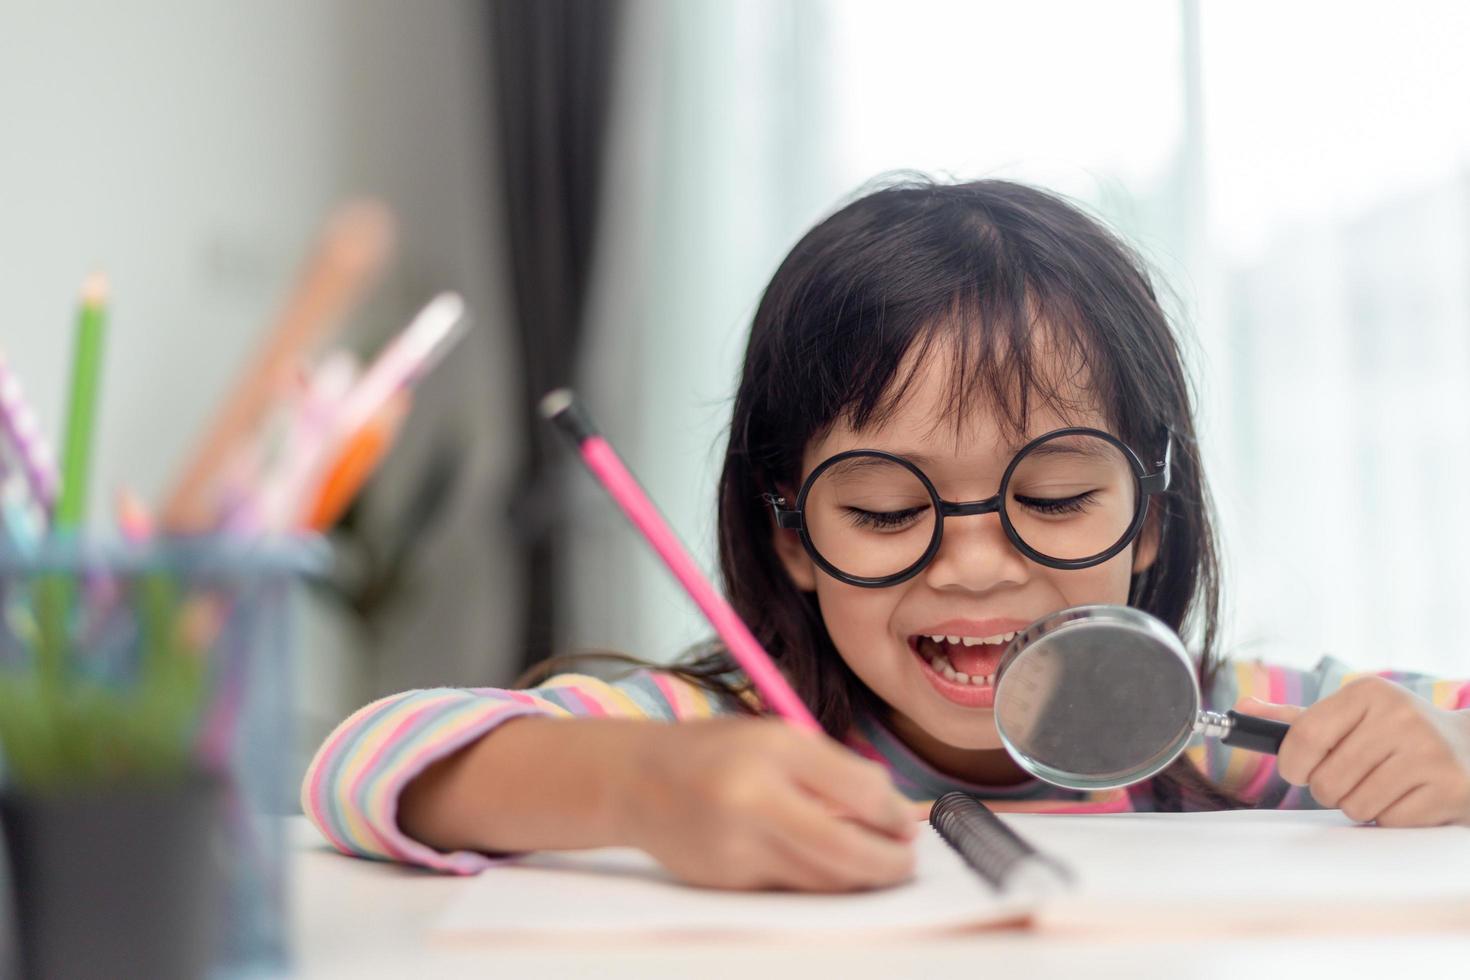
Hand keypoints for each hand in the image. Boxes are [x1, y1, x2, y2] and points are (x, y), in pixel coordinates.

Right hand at [613, 717, 917, 891]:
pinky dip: (819, 883)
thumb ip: (834, 769)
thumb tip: (893, 810)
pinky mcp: (728, 882)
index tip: (908, 824)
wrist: (636, 781)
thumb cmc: (716, 752)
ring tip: (879, 868)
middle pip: (846, 850)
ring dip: (861, 880)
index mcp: (773, 751)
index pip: (859, 791)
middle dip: (889, 864)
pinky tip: (831, 871)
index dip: (895, 815)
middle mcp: (754, 800)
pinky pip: (790, 889)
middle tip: (907, 862)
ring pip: (822, 880)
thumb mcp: (776, 737)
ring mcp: (738, 847)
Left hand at [1238, 676, 1469, 826]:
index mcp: (1368, 693)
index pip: (1303, 737)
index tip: (1298, 770)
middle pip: (1325, 780)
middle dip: (1328, 789)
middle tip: (1349, 779)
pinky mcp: (1447, 788)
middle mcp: (1399, 717)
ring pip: (1354, 805)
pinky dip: (1389, 818)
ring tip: (1380, 786)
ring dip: (1359, 805)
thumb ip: (1297, 718)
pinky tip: (1406, 797)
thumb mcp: (1352, 715)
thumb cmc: (1396, 732)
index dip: (1292, 765)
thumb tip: (1240, 709)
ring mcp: (1428, 753)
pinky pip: (1388, 821)